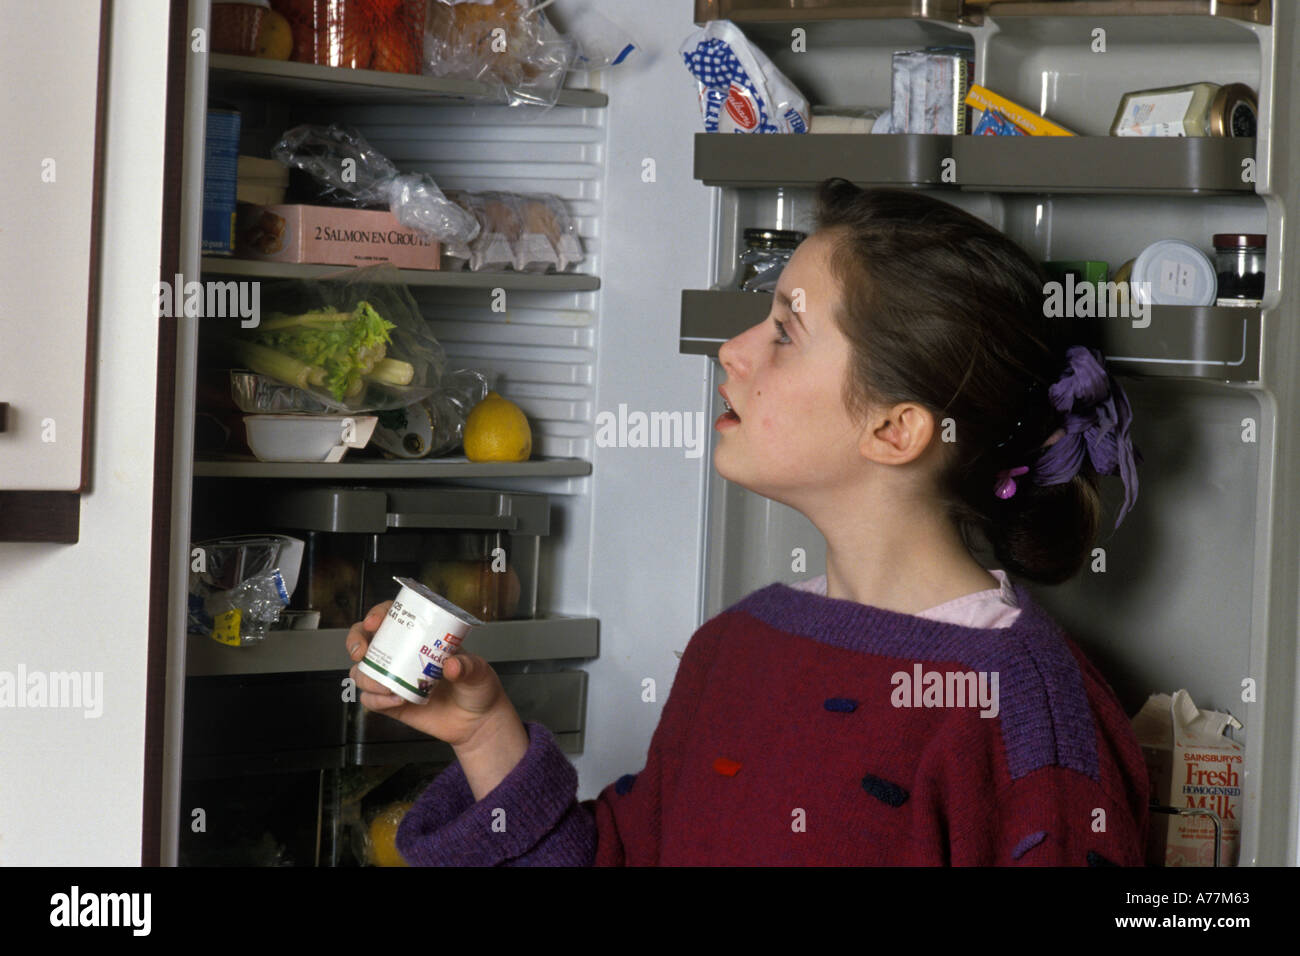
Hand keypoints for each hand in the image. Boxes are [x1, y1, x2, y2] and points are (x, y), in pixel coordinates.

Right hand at [345, 600, 511, 748]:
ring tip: (389, 687)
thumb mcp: (478, 670)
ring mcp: (394, 678)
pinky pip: (370, 699)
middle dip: (355, 641)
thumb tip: (450, 665)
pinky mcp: (391, 703)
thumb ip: (467, 666)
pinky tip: (397, 701)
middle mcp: (402, 655)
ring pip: (362, 672)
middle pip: (365, 640)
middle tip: (361, 652)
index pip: (392, 616)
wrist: (477, 721)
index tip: (374, 622)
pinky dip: (377, 700)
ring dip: (368, 678)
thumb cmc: (478, 687)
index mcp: (421, 637)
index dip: (378, 614)